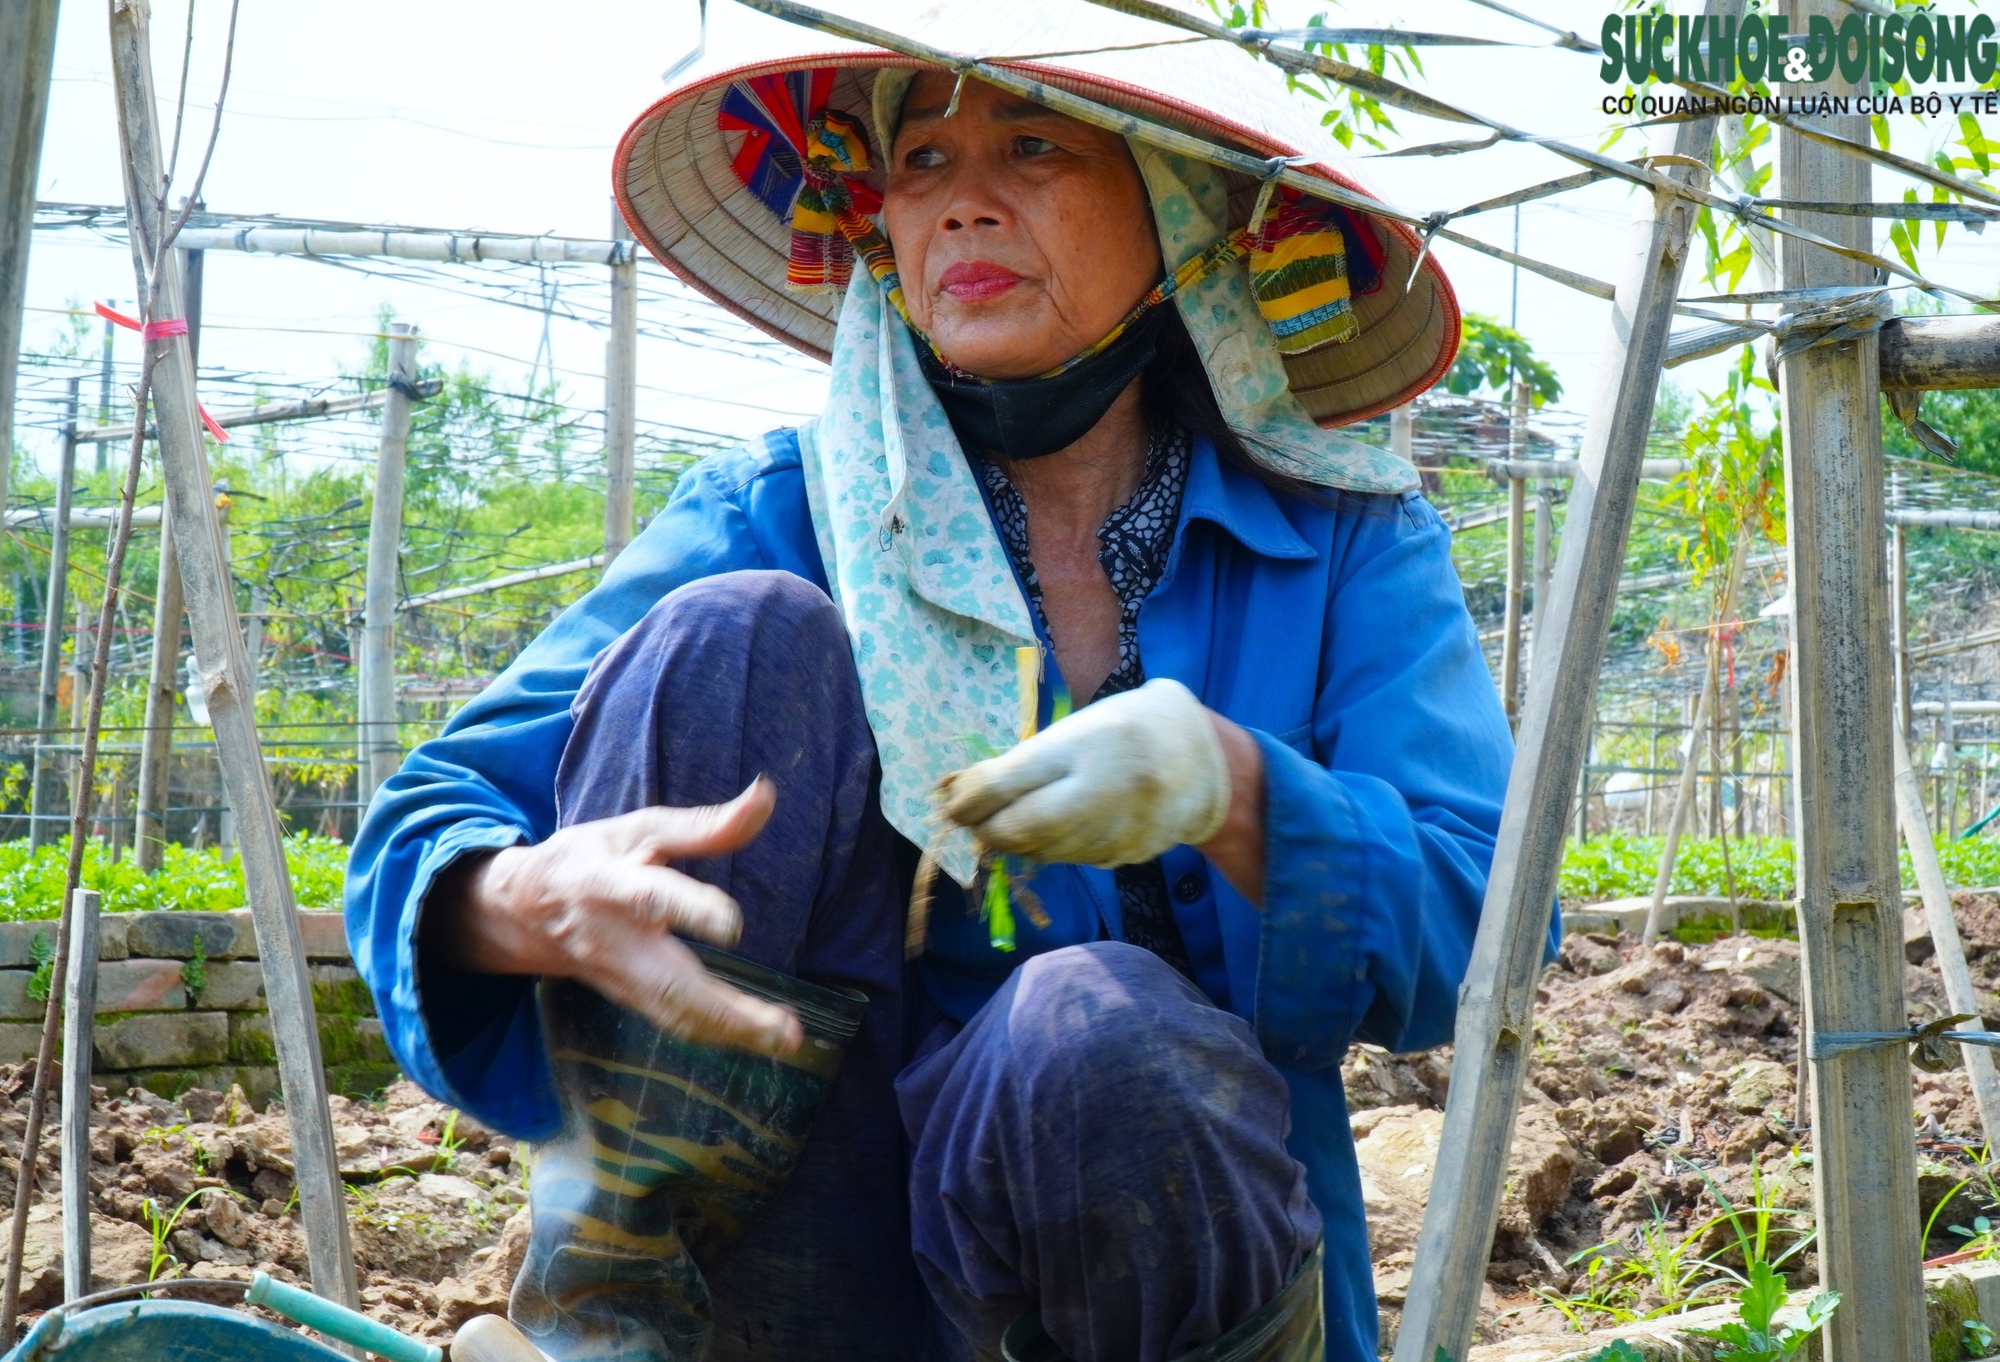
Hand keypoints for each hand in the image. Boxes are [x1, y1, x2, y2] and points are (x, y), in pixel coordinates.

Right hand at [428, 780, 803, 1057]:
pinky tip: (761, 1037)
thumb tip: (766, 795)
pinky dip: (718, 1036)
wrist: (524, 911)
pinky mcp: (628, 1000)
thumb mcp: (638, 829)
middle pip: (670, 984)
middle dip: (727, 1010)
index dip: (690, 910)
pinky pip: (675, 1022)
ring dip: (732, 1033)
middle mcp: (616, 941)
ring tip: (785, 1039)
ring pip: (676, 1015)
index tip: (732, 925)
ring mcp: (620, 979)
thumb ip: (705, 824)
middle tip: (783, 1027)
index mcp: (612, 885)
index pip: (651, 898)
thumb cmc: (591, 859)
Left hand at [938, 678, 1230, 867]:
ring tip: (1006, 825)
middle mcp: (1103, 790)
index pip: (1009, 782)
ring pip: (1042, 850)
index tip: (951, 804)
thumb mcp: (1082, 725)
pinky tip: (1050, 830)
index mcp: (1088, 744)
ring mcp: (1117, 830)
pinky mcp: (1124, 856)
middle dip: (987, 831)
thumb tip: (966, 791)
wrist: (1209, 764)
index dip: (969, 799)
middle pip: (1021, 828)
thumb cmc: (1132, 728)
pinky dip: (1049, 848)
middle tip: (971, 824)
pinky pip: (1070, 858)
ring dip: (1015, 843)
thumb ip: (1030, 757)